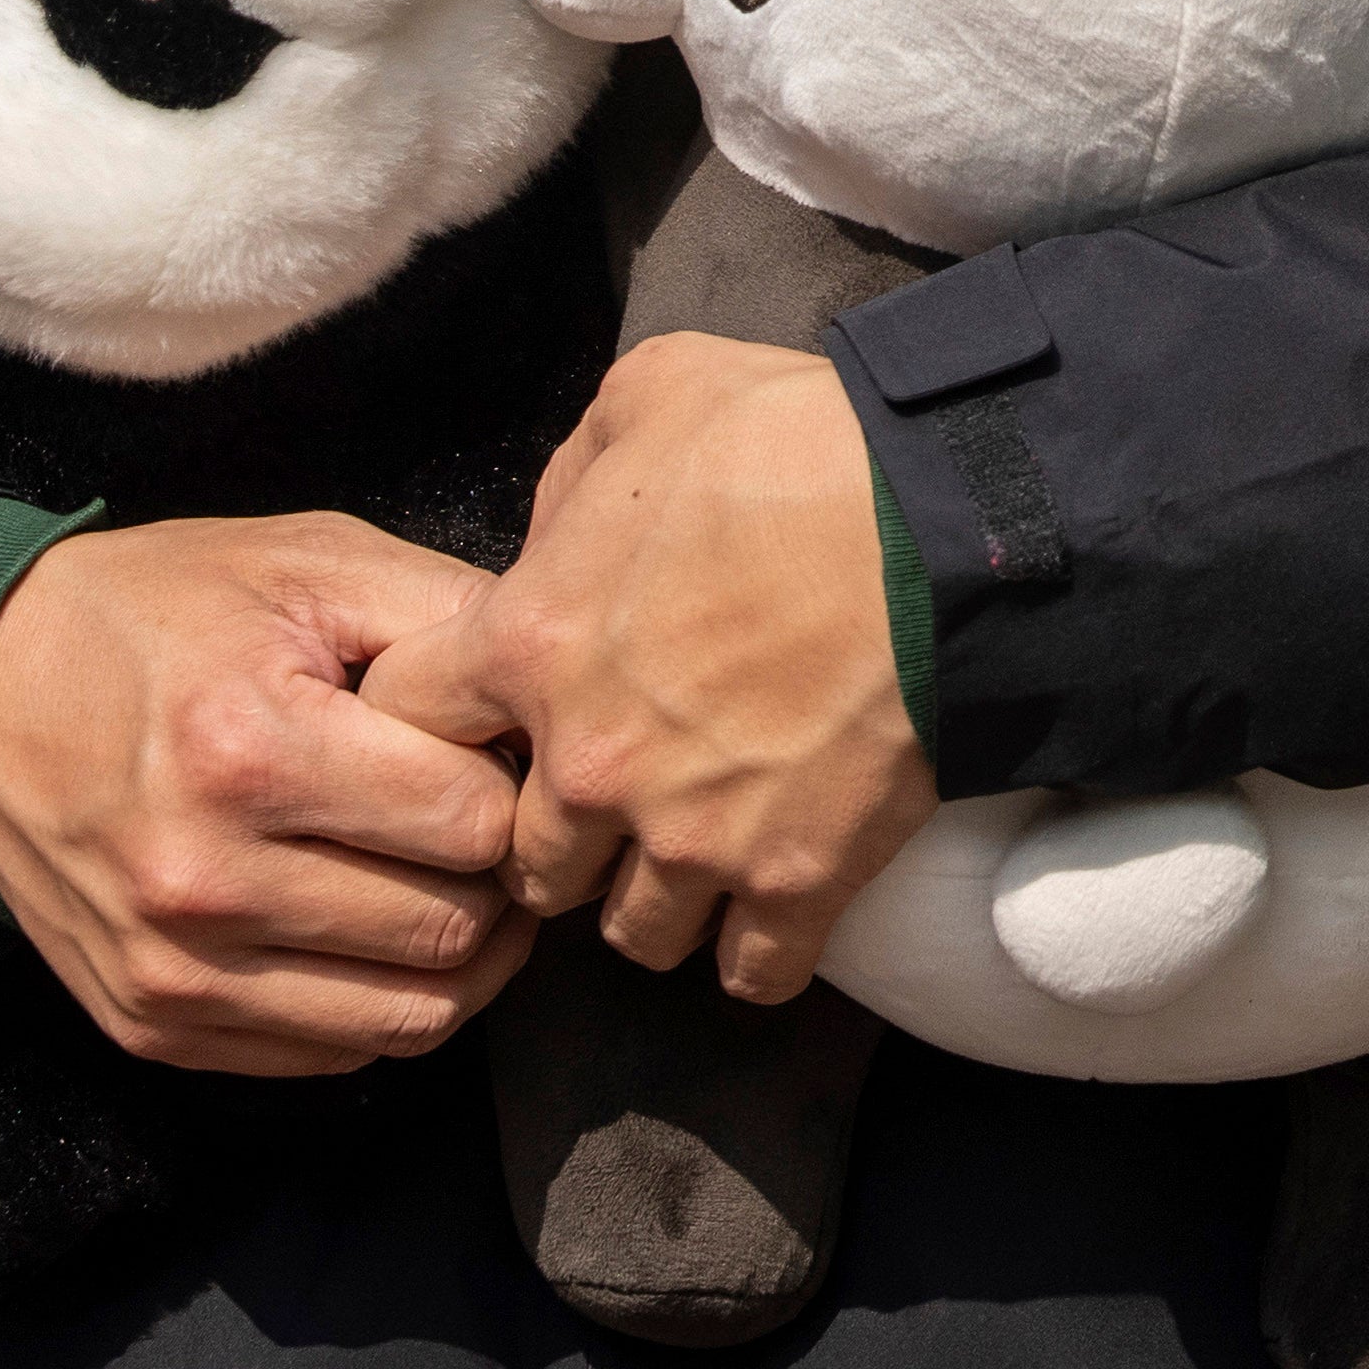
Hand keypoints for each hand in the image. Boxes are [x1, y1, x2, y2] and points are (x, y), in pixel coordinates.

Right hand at [0, 514, 543, 1072]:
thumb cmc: (163, 613)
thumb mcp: (308, 563)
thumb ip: (450, 617)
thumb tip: (563, 694)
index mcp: (250, 749)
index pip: (474, 822)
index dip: (516, 785)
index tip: (501, 755)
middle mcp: (205, 878)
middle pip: (453, 928)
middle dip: (502, 877)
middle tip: (495, 825)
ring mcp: (173, 970)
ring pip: (412, 1015)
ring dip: (468, 958)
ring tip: (460, 884)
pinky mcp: (154, 1025)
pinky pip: (336, 1053)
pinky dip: (386, 1001)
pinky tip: (382, 929)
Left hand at [383, 332, 934, 1003]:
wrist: (956, 521)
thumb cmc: (802, 443)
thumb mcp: (653, 395)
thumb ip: (575, 479)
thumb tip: (558, 539)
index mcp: (532, 643)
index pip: (412, 721)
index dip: (444, 718)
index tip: (493, 715)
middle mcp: (591, 764)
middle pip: (521, 862)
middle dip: (559, 837)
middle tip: (613, 802)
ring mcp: (693, 836)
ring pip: (631, 934)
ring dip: (653, 901)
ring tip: (695, 860)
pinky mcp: (796, 878)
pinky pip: (749, 974)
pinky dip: (756, 954)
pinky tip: (770, 912)